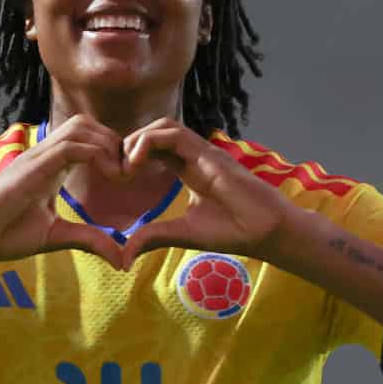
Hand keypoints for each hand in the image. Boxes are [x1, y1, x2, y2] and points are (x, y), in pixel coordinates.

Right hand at [0, 115, 131, 271]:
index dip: (111, 150)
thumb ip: (89, 239)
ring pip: (81, 127)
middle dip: (114, 141)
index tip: (127, 177)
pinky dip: (97, 155)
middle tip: (128, 173)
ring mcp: (37, 157)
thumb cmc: (4, 234)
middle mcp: (44, 155)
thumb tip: (122, 259)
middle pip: (86, 124)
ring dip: (108, 144)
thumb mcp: (57, 236)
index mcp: (49, 166)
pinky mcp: (33, 167)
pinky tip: (110, 177)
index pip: (85, 138)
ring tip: (120, 174)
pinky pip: (71, 146)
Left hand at [120, 118, 293, 261]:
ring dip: (136, 140)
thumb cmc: (232, 231)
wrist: (265, 231)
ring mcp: (202, 151)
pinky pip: (173, 133)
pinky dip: (147, 142)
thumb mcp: (182, 234)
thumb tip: (124, 258)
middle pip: (154, 131)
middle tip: (117, 173)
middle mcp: (193, 155)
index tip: (117, 179)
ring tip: (126, 169)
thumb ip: (153, 237)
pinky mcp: (209, 153)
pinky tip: (136, 165)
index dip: (129, 156)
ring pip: (162, 126)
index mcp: (186, 169)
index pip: (152, 148)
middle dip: (128, 145)